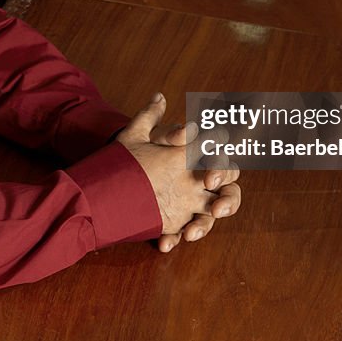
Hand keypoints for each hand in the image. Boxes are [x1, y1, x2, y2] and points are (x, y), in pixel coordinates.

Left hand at [116, 93, 241, 251]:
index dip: (220, 170)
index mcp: (196, 160)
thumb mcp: (136, 137)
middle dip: (227, 200)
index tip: (207, 178)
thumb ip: (151, 118)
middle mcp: (199, 183)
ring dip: (206, 225)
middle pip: (229, 192)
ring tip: (191, 234)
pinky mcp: (175, 222)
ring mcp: (189, 204)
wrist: (113, 178)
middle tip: (215, 208)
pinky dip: (175, 238)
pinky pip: (183, 232)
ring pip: (211, 216)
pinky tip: (163, 243)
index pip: (222, 162)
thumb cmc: (132, 154)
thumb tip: (159, 97)